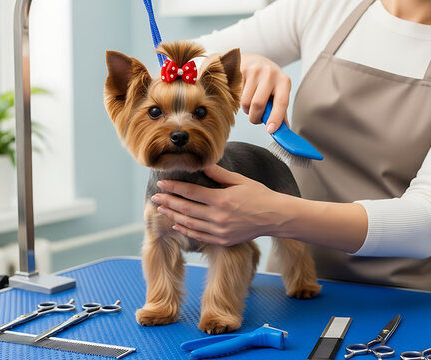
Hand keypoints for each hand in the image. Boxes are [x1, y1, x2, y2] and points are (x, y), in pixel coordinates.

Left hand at [150, 164, 282, 245]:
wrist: (276, 217)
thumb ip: (219, 174)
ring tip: (161, 210)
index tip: (162, 183)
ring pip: (189, 224)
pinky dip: (185, 231)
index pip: (191, 192)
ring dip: (173, 217)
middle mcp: (218, 217)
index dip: (174, 187)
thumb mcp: (240, 181)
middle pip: (186, 209)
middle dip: (168, 202)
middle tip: (155, 197)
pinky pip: (199, 237)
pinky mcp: (223, 241)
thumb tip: (202, 165)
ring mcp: (220, 231)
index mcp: (221, 200)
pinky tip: (176, 226)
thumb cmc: (260, 196)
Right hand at [240, 53, 290, 133]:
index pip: (281, 102)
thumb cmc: (268, 82)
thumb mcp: (278, 93)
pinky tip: (243, 93)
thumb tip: (283, 132)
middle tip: (256, 119)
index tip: (270, 130)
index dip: (275, 118)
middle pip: (258, 104)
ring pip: (245, 102)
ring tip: (250, 103)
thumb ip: (280, 112)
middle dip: (255, 118)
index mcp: (283, 81)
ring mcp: (254, 71)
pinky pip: (236, 95)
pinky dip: (239, 100)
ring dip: (246, 109)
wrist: (254, 60)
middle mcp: (270, 74)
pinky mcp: (240, 71)